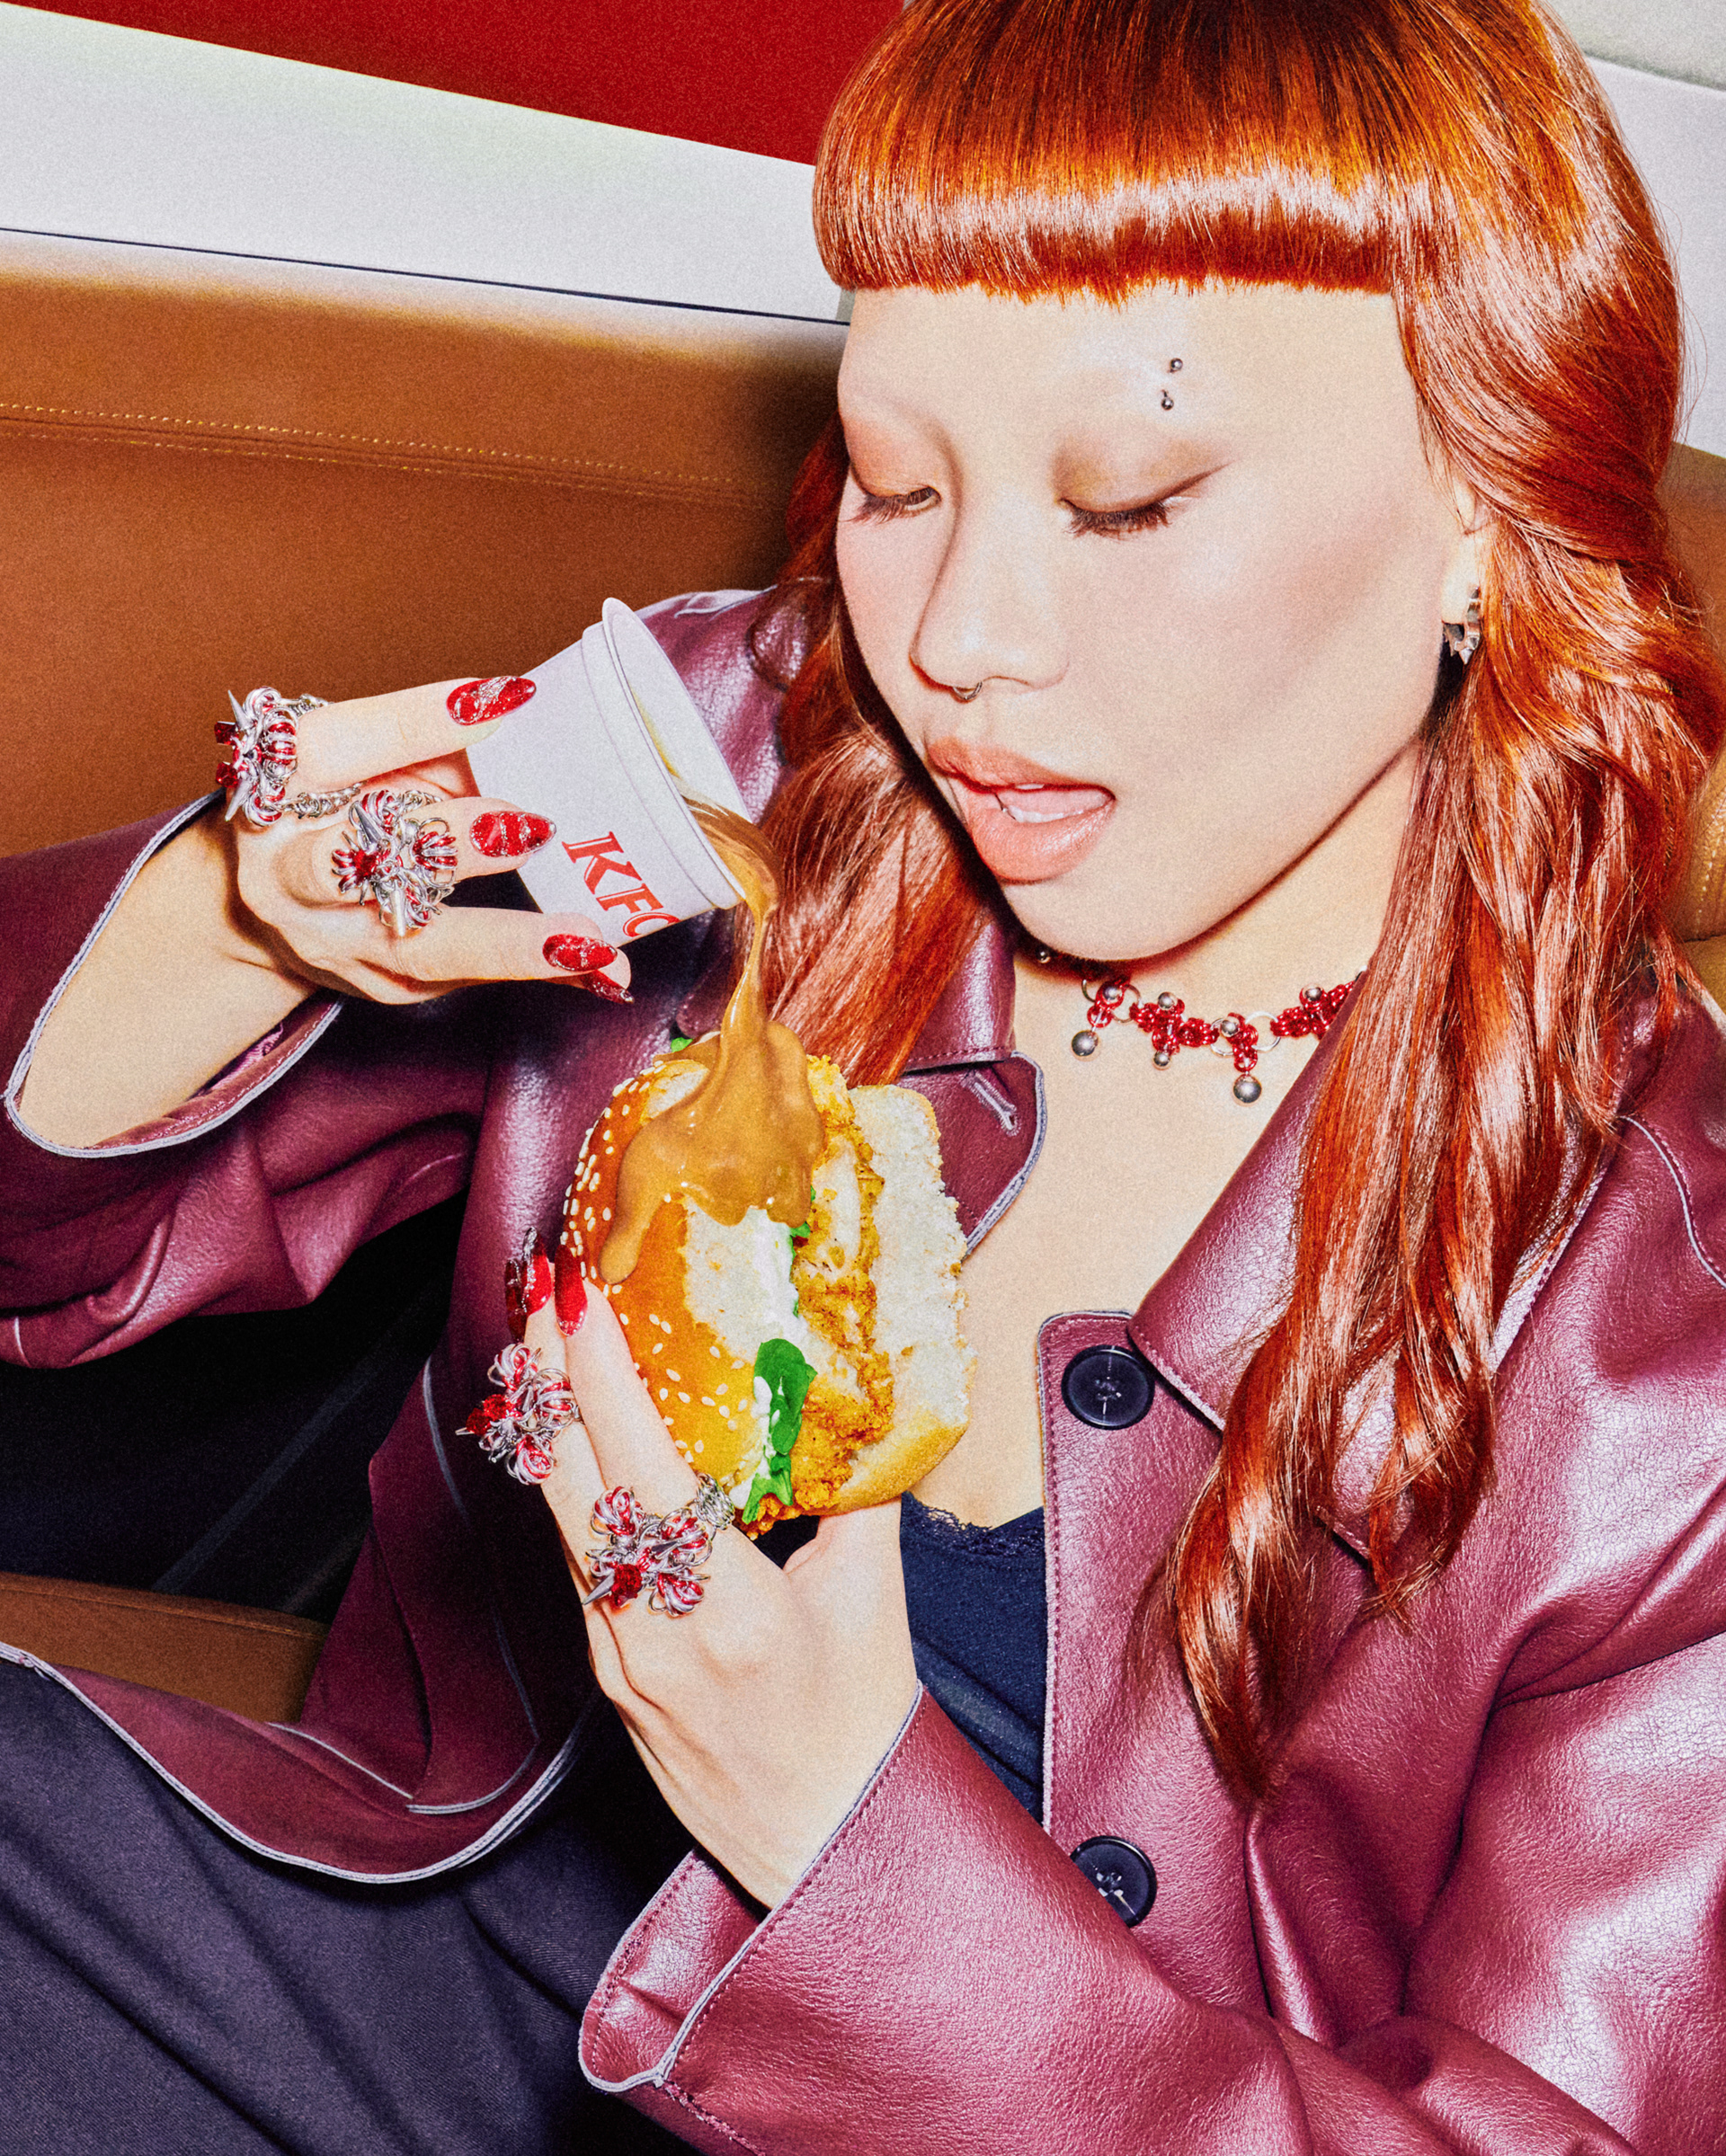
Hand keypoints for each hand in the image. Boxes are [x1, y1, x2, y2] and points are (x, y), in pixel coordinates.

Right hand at [229, 679, 630, 1003]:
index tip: (500, 700)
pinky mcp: (377, 984)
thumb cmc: (335, 805)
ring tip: (586, 940)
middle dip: (451, 844)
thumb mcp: (364, 760)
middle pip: (362, 862)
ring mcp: (332, 941)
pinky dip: (540, 976)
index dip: (416, 722)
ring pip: (420, 948)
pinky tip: (603, 973)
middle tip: (533, 827)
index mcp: (278, 789)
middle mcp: (289, 875)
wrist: (262, 904)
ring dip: (510, 944)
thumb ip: (431, 750)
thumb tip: (525, 729)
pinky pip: (470, 982)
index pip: (339, 746)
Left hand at [524, 1289, 919, 1907]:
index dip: (601, 1372)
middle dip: (548, 1376)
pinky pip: (574, 1561)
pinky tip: (571, 1439)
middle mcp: (650, 1633)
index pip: (639, 1463)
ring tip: (543, 1343)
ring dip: (548, 1424)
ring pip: (558, 1521)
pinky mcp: (603, 1673)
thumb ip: (854, 1484)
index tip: (578, 1294)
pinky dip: (567, 1486)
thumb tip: (846, 1386)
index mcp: (728, 1609)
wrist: (825, 1847)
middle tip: (540, 1290)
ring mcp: (615, 1658)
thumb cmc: (860, 1724)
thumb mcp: (872, 1593)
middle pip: (568, 1481)